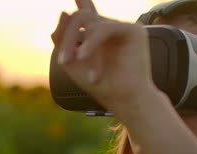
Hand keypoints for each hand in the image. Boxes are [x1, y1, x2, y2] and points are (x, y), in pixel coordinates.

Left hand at [51, 0, 158, 115]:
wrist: (124, 100)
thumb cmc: (101, 85)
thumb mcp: (72, 62)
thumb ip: (63, 39)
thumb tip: (63, 11)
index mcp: (97, 35)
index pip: (87, 12)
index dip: (81, 2)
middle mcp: (110, 28)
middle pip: (80, 17)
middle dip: (67, 37)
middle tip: (65, 61)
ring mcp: (121, 28)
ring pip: (90, 22)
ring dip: (80, 45)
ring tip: (79, 64)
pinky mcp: (133, 30)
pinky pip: (104, 28)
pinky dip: (92, 43)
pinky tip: (85, 56)